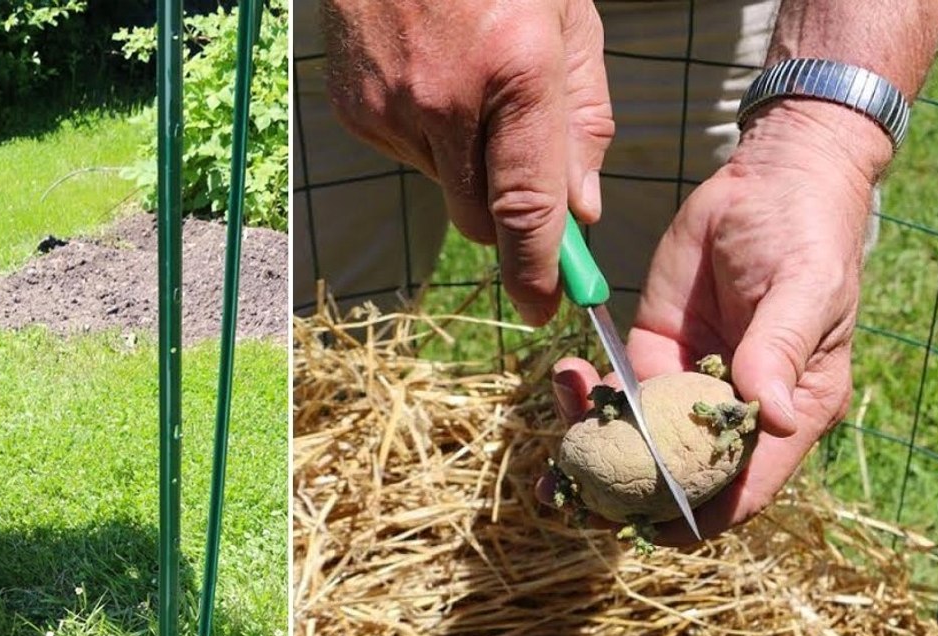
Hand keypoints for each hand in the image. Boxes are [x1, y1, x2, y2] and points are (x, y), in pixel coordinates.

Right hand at [321, 0, 613, 324]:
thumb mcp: (568, 19)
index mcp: (513, 68)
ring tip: (471, 86)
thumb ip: (583, 119)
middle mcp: (443, 99)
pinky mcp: (354, 111)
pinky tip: (433, 79)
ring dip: (467, 166)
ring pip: (442, 186)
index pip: (524, 206)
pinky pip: (405, 156)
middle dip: (508, 221)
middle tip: (527, 192)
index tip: (544, 305)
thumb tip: (580, 211)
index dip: (538, 268)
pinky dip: (429, 139)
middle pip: (478, 217)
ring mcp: (388, 107)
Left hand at [543, 100, 891, 544]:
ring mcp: (688, 383)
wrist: (768, 180)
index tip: (650, 530)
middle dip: (625, 490)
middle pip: (679, 471)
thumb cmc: (806, 237)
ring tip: (559, 428)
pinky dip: (586, 393)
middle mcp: (734, 411)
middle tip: (572, 489)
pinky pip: (614, 389)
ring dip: (593, 442)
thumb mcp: (803, 290)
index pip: (747, 484)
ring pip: (636, 436)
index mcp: (789, 411)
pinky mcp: (652, 351)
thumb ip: (780, 351)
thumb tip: (775, 418)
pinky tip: (566, 375)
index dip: (702, 514)